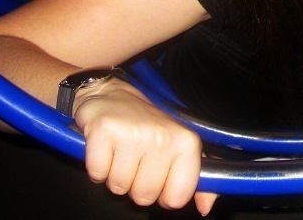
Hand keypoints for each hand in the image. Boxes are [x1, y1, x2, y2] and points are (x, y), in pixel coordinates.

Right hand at [73, 78, 217, 213]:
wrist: (113, 94)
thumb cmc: (148, 124)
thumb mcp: (179, 147)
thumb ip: (196, 179)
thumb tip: (205, 207)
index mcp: (186, 142)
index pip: (177, 198)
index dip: (165, 193)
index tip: (160, 175)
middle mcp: (162, 136)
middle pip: (145, 196)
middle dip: (137, 184)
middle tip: (137, 159)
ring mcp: (133, 133)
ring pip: (119, 187)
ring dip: (116, 174)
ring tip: (122, 151)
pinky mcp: (104, 130)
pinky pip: (97, 174)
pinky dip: (98, 166)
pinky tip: (106, 147)